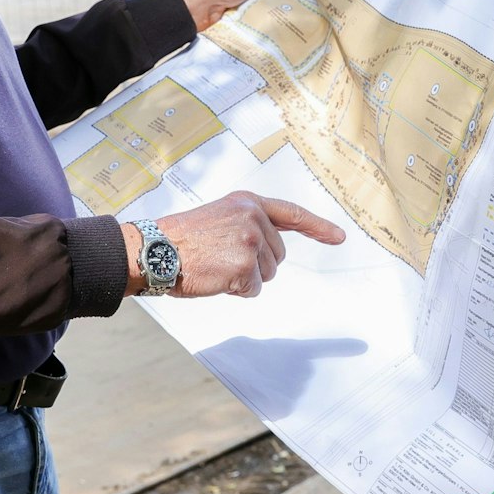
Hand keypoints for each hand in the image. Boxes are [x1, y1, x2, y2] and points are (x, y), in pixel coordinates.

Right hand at [122, 191, 345, 296]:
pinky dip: (236, 291)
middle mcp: (254, 218)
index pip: (292, 214)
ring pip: (267, 275)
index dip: (318, 227)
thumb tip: (273, 250)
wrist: (154, 249)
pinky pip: (253, 290)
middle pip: (278, 256)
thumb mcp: (221, 217)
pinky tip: (215, 278)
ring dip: (245, 278)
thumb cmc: (181, 238)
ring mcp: (251, 242)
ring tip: (215, 265)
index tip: (339, 237)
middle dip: (256, 264)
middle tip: (221, 258)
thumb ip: (249, 225)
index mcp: (248, 203)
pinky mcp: (245, 267)